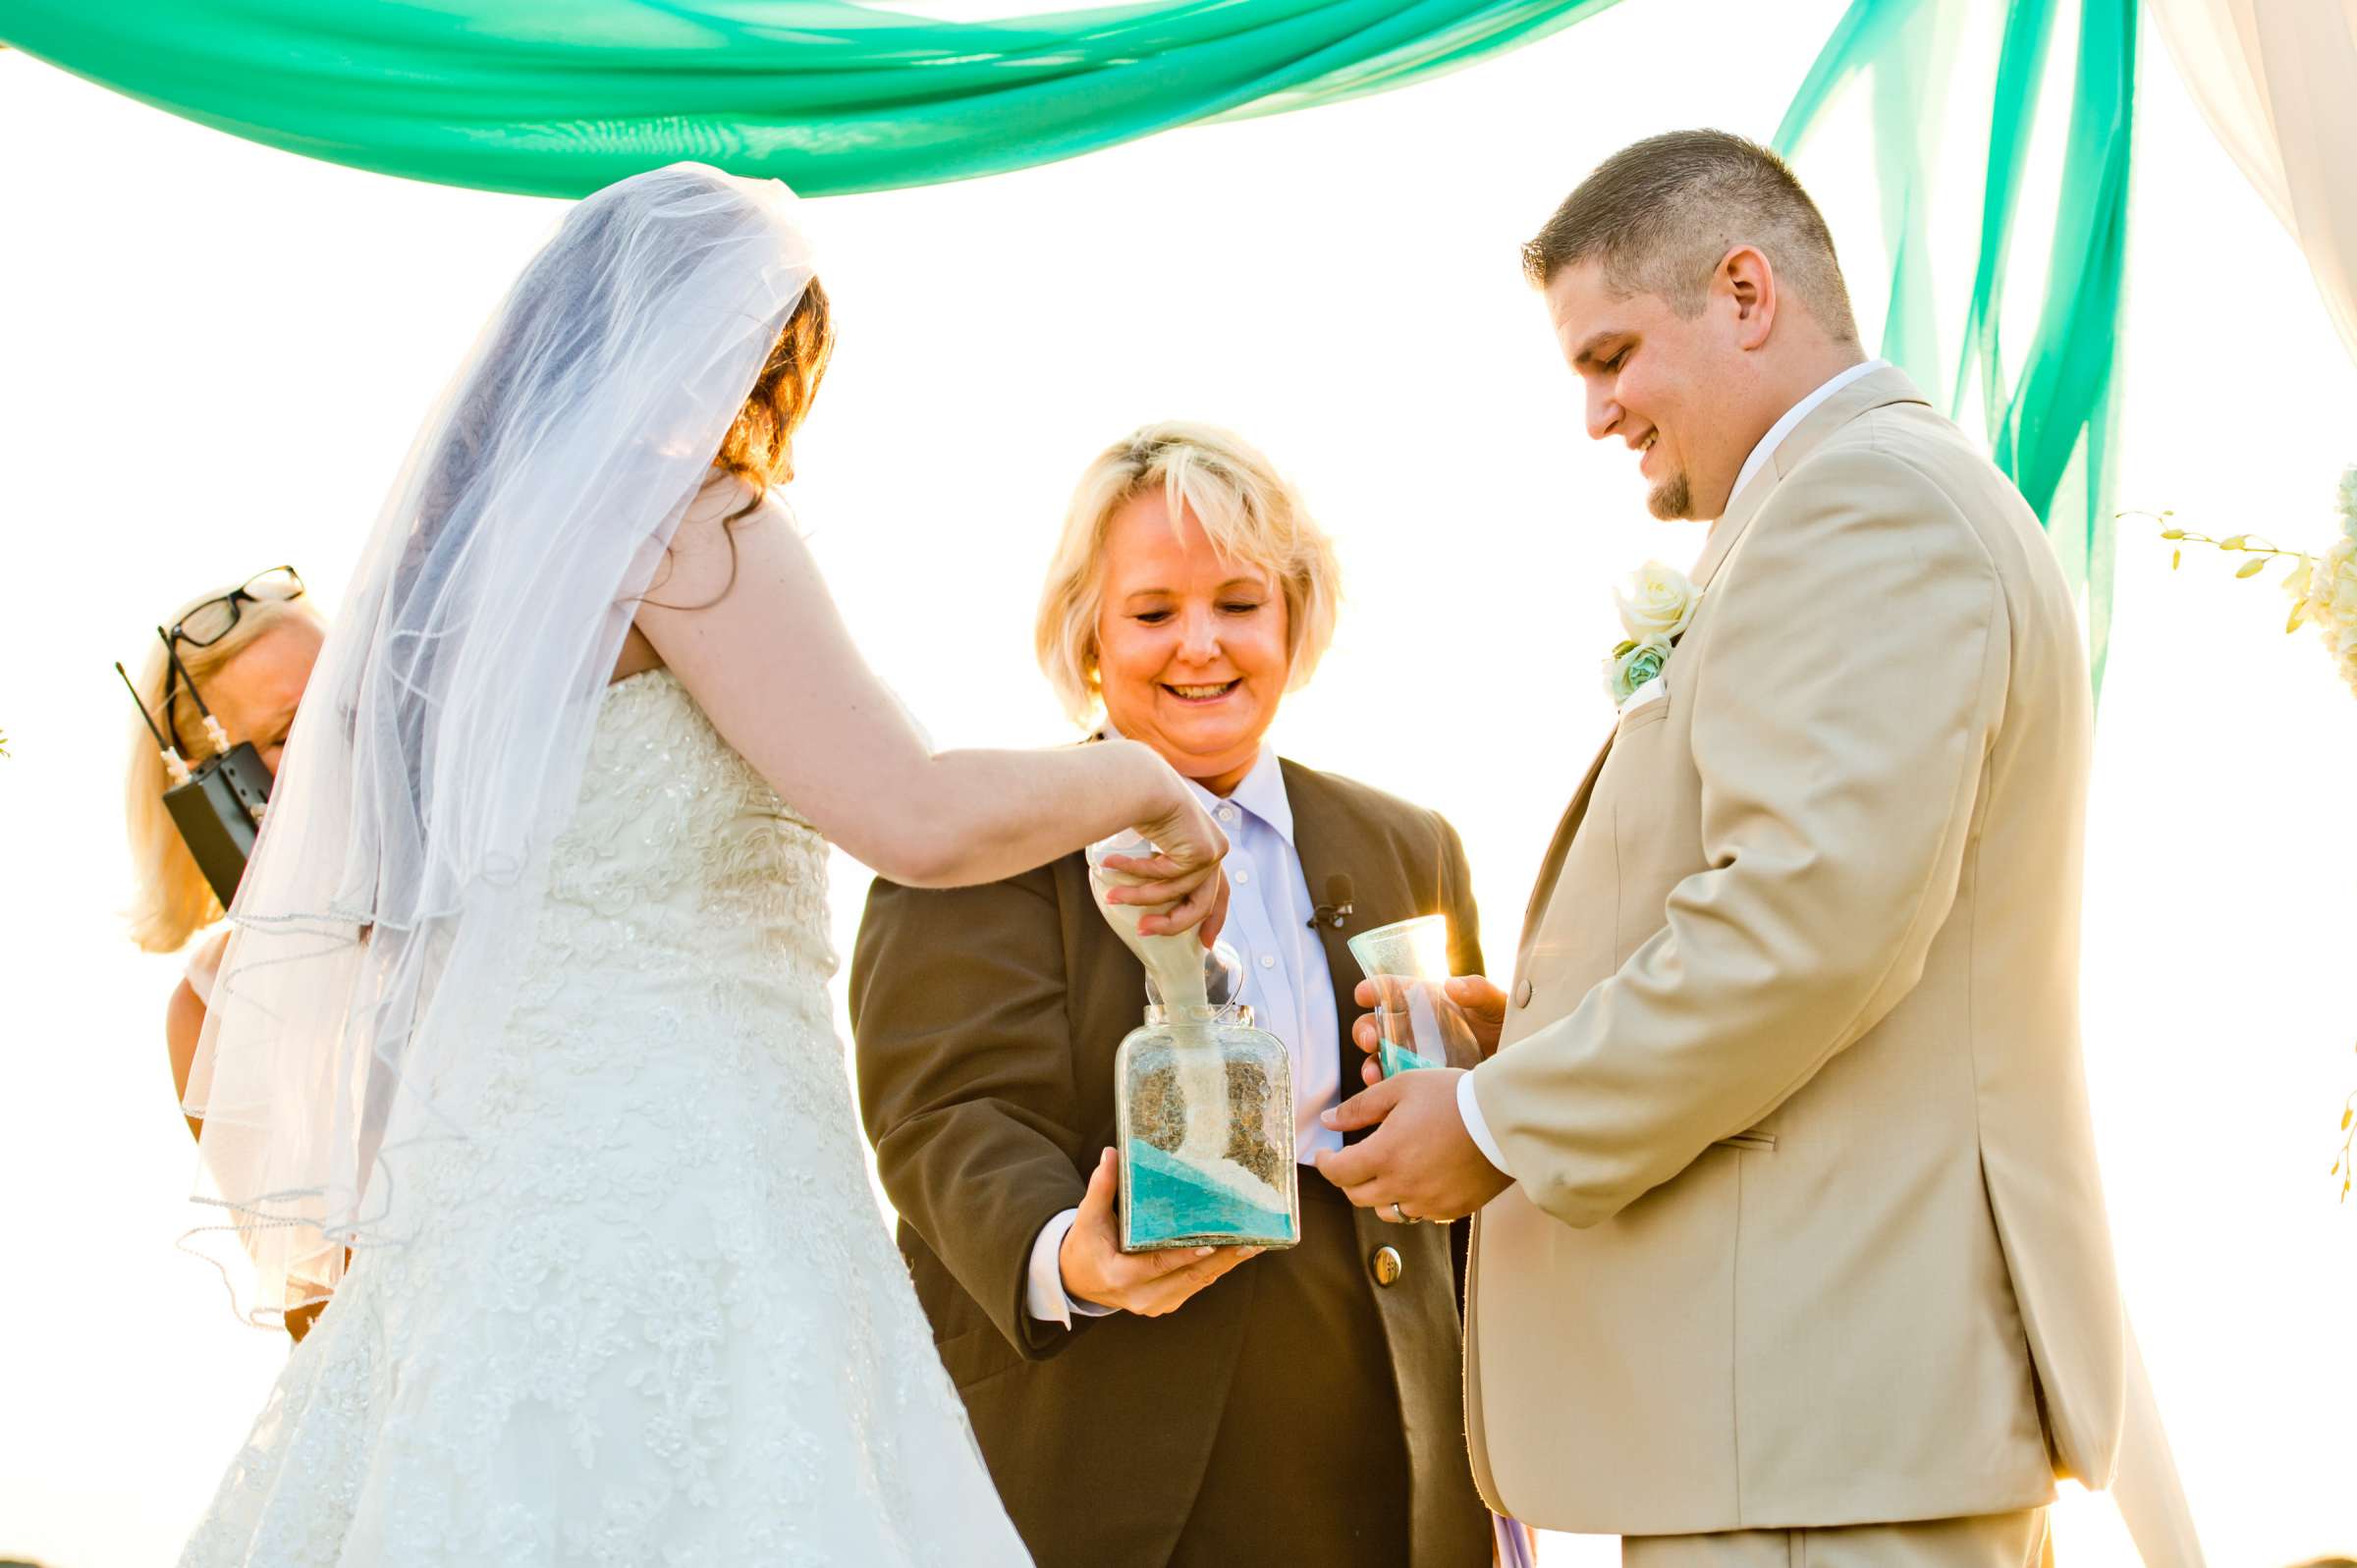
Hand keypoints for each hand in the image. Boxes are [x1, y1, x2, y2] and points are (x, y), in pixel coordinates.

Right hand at [1059, 1148, 1260, 1315]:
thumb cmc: (1086, 1245)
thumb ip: (1102, 1187)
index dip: (1185, 1255)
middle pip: (1189, 1277)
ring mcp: (1157, 1304)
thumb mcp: (1088, 1217)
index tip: (1211, 1243)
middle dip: (1221, 1259)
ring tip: (1253, 1243)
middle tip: (1250, 1240)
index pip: (1158, 1265)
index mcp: (1120, 1277)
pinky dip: (1216, 1268)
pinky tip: (1236, 1251)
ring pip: (1198, 1283)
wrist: (1078, 1280)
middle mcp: (1141, 1297)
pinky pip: (1196, 1285)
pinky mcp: (1167, 1303)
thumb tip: (1112, 1153)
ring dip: (1226, 1264)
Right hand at [1100, 759, 1229, 943]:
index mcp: (1208, 848)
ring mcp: (1213, 850)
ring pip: (1177, 893)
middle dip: (1173, 923)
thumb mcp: (1151, 846)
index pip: (1220, 892)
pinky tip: (1112, 867)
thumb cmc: (1136, 806)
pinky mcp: (1203, 851)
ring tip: (1111, 897)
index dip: (1213, 919)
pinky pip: (1166, 877)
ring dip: (1139, 897)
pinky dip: (1137, 874)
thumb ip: (1155, 869)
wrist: (1138, 778)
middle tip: (1144, 931)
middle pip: (1204, 903)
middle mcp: (1216, 850)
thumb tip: (1135, 901)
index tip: (1204, 944)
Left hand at [1312, 1068, 1512, 1222]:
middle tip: (1353, 1161)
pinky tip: (1419, 1180)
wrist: (1504, 1119)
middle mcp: (1402, 1186)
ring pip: (1387, 1211)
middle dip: (1348, 1179)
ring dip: (1378, 1195)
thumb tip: (1329, 1120)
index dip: (1325, 1164)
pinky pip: (1420, 1214)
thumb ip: (1360, 1107)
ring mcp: (1428, 1203)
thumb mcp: (1401, 1087)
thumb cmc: (1452, 1097)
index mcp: (1385, 1155)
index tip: (1325, 1154)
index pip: (1338, 1173)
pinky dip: (1410, 1201)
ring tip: (1386, 1172)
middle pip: (1357, 1196)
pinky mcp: (1452, 1210)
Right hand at [1349, 974, 1508, 1087]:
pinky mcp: (1420, 1082)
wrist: (1519, 1068)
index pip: (1393, 990)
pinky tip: (1385, 1091)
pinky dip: (1383, 1088)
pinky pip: (1393, 1084)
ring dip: (1369, 1063)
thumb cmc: (1507, 1026)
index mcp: (1428, 1001)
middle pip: (1377, 1025)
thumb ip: (1477, 991)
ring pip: (1379, 1057)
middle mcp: (1415, 1027)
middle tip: (1370, 1039)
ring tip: (1373, 1073)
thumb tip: (1453, 986)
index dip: (1375, 989)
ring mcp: (1415, 1056)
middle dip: (1365, 1030)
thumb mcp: (1496, 1005)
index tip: (1363, 994)